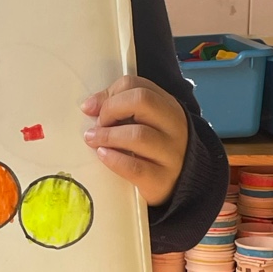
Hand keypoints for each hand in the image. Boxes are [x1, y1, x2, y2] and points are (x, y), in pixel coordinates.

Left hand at [81, 76, 188, 207]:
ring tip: (94, 140)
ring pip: (138, 135)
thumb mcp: (146, 124)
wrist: (182, 185)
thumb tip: (90, 106)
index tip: (91, 108)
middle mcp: (174, 127)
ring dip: (108, 135)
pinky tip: (103, 155)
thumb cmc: (155, 151)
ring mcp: (172, 153)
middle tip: (98, 125)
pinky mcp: (162, 179)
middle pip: (142, 100)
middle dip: (111, 109)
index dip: (110, 93)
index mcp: (169, 107)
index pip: (139, 86)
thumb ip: (123, 109)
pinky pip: (135, 167)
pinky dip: (114, 159)